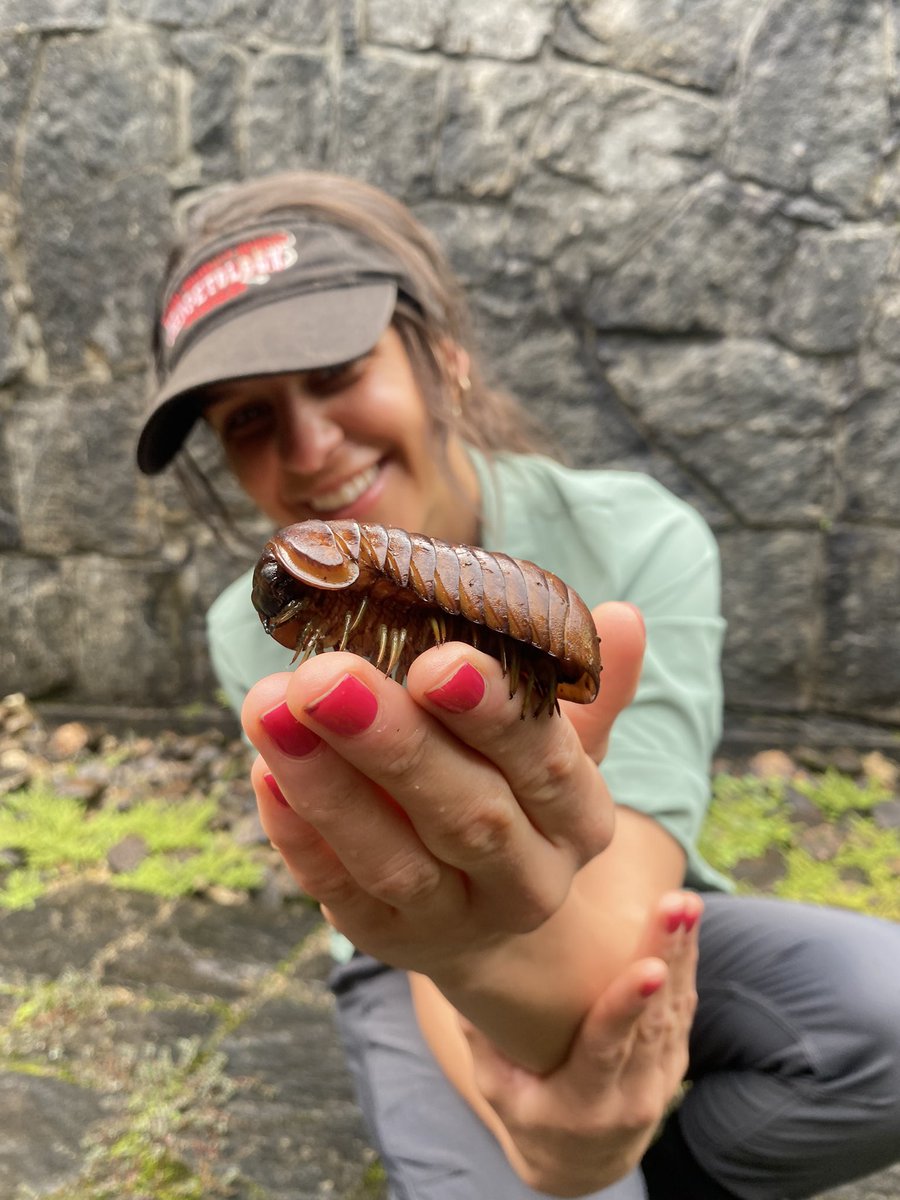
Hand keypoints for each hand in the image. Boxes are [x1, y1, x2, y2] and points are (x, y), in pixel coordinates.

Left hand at [242, 602, 644, 983]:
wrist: (491, 910)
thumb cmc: (518, 792)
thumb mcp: (563, 741)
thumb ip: (584, 683)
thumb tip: (622, 616)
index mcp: (579, 820)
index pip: (548, 767)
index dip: (495, 717)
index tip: (439, 661)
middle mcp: (527, 880)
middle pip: (466, 817)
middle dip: (392, 744)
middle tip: (324, 676)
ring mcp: (452, 919)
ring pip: (392, 861)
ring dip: (326, 784)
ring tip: (269, 707)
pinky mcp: (385, 940)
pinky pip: (338, 891)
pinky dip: (299, 833)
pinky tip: (263, 771)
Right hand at [459, 891, 701, 1197]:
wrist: (582, 1164)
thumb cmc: (529, 1115)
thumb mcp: (497, 1090)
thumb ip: (482, 1040)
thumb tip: (451, 979)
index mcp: (584, 1103)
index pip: (609, 1048)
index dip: (628, 1006)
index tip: (650, 968)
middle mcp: (632, 1094)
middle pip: (654, 1018)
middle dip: (666, 954)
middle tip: (677, 905)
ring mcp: (660, 1078)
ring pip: (678, 1008)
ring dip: (684, 950)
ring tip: (686, 902)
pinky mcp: (674, 1060)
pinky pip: (685, 1008)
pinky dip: (689, 961)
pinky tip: (688, 920)